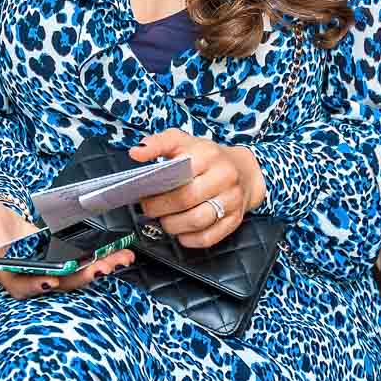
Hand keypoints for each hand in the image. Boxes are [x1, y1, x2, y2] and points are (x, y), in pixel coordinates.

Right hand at [0, 181, 134, 300]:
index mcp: (5, 268)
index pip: (18, 283)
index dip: (34, 284)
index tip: (51, 280)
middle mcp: (29, 273)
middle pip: (55, 282)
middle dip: (79, 277)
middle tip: (100, 268)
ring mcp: (47, 268)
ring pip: (73, 276)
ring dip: (97, 269)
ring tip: (119, 259)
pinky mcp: (61, 260)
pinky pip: (82, 264)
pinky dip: (101, 259)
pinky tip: (120, 253)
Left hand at [129, 129, 264, 247]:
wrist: (244, 170)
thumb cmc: (207, 157)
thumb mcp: (183, 141)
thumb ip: (158, 143)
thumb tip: (136, 153)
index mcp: (208, 154)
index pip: (178, 172)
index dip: (157, 187)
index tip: (142, 191)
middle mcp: (224, 176)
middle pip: (185, 199)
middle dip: (160, 208)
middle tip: (148, 209)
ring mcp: (232, 199)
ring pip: (197, 221)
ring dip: (173, 225)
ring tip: (164, 220)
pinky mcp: (234, 220)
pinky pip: (208, 238)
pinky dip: (189, 239)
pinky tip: (180, 231)